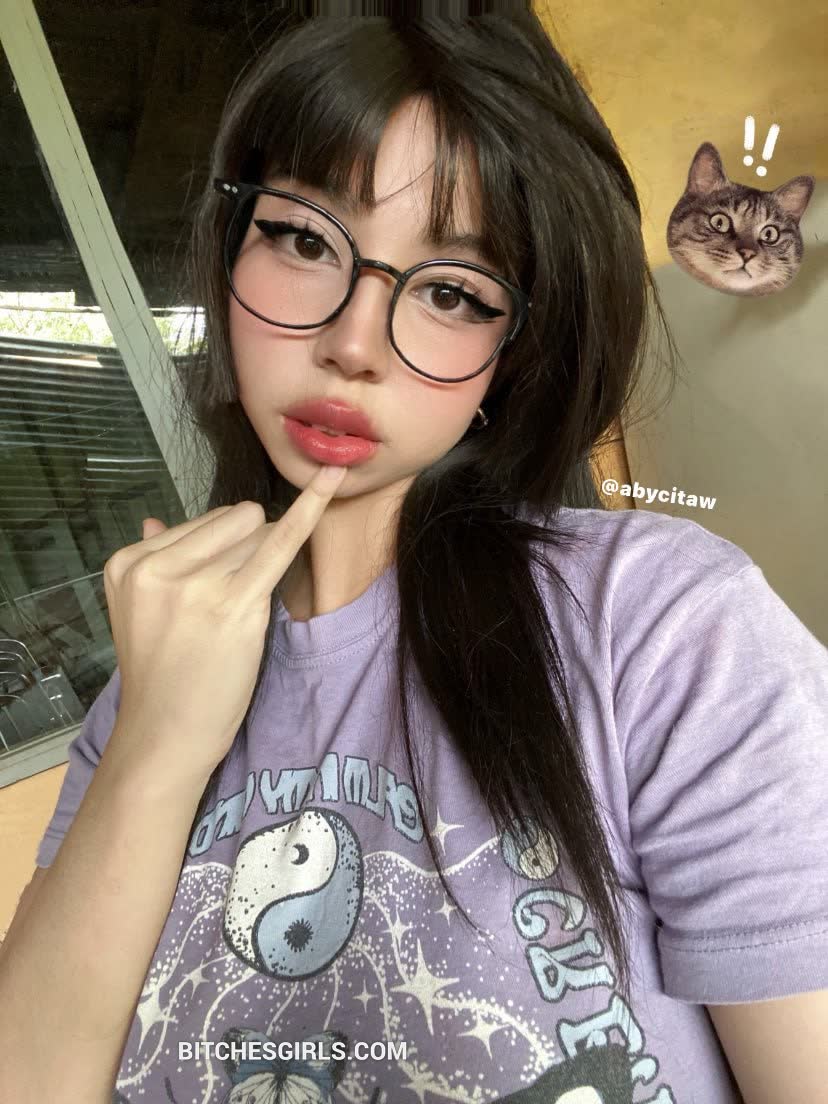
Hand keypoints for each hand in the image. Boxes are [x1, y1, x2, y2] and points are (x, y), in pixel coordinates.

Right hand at [102, 465, 347, 778]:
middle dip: (248, 548)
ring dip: (266, 562)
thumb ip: (152, 560)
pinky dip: (310, 510)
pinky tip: (331, 482)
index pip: (202, 523)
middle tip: (232, 602)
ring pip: (257, 536)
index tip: (216, 588)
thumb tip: (152, 518)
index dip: (224, 549)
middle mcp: (157, 568)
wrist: (165, 735)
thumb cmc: (161, 675)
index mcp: (129, 561)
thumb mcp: (138, 611)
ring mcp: (195, 586)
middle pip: (233, 522)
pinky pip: (281, 544)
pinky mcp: (236, 607)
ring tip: (237, 613)